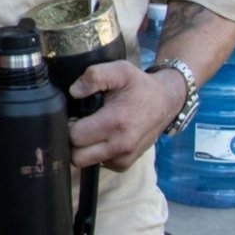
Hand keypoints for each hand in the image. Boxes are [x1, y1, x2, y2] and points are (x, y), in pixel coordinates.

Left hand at [67, 59, 186, 171]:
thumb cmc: (139, 85)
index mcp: (116, 123)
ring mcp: (124, 158)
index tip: (74, 115)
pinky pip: (100, 164)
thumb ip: (94, 76)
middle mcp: (121, 146)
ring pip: (87, 162)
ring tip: (92, 128)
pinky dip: (95, 152)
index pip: (75, 137)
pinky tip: (102, 136)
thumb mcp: (119, 70)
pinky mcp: (126, 164)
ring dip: (83, 148)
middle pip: (77, 157)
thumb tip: (74, 92)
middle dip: (72, 141)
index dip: (68, 125)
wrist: (166, 101)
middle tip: (79, 123)